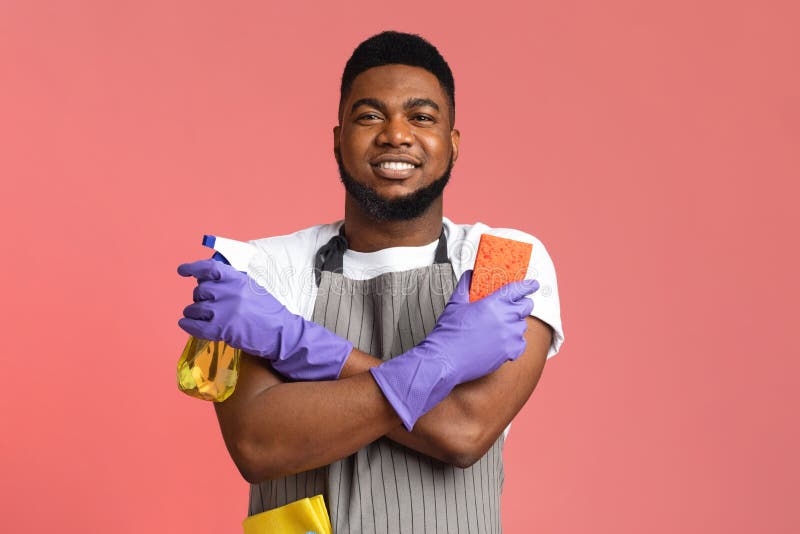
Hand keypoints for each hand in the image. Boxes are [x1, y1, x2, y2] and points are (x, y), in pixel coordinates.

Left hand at [178, 259, 352, 380]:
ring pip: (194, 308)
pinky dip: (187, 325)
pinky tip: (186, 324)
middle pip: (199, 290)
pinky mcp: (222, 330)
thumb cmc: (269, 312)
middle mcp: (229, 292)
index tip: (182, 271)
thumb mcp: (253, 289)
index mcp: (238, 279)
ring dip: (193, 312)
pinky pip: (195, 326)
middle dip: (199, 297)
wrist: (282, 333)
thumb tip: (210, 281)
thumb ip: (233, 283)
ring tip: (199, 316)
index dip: (192, 268)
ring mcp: (224, 311)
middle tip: (206, 304)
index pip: (209, 268)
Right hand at [370, 270, 537, 429]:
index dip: (528, 286)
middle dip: (521, 305)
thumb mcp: (455, 304)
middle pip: (526, 307)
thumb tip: (470, 274)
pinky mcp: (510, 352)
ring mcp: (510, 336)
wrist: (444, 359)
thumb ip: (465, 286)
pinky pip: (521, 344)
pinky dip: (514, 343)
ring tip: (498, 330)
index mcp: (493, 303)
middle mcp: (505, 318)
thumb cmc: (448, 332)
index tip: (533, 284)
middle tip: (511, 309)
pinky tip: (500, 343)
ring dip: (514, 325)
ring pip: (522, 326)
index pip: (517, 289)